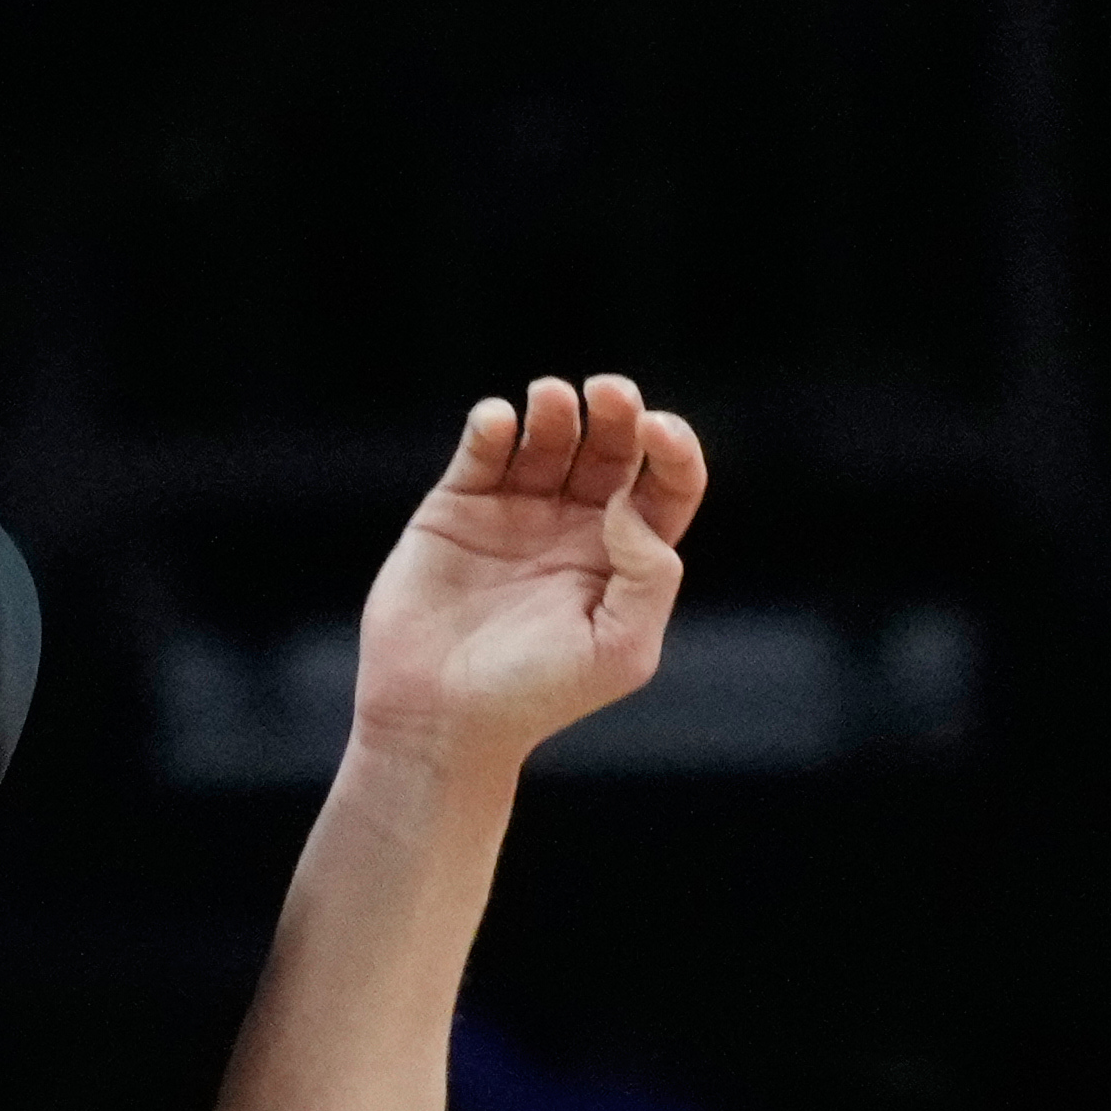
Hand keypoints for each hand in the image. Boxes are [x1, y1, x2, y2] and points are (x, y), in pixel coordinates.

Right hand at [348, 374, 705, 767]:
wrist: (438, 718)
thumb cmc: (535, 696)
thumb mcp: (622, 648)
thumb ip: (649, 575)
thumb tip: (629, 504)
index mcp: (623, 557)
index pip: (665, 484)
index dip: (673, 449)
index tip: (657, 431)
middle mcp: (573, 526)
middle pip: (611, 446)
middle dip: (618, 410)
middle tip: (608, 392)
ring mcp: (513, 513)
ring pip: (548, 437)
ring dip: (555, 408)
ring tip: (550, 399)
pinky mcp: (455, 509)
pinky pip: (480, 451)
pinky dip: (490, 425)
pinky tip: (496, 422)